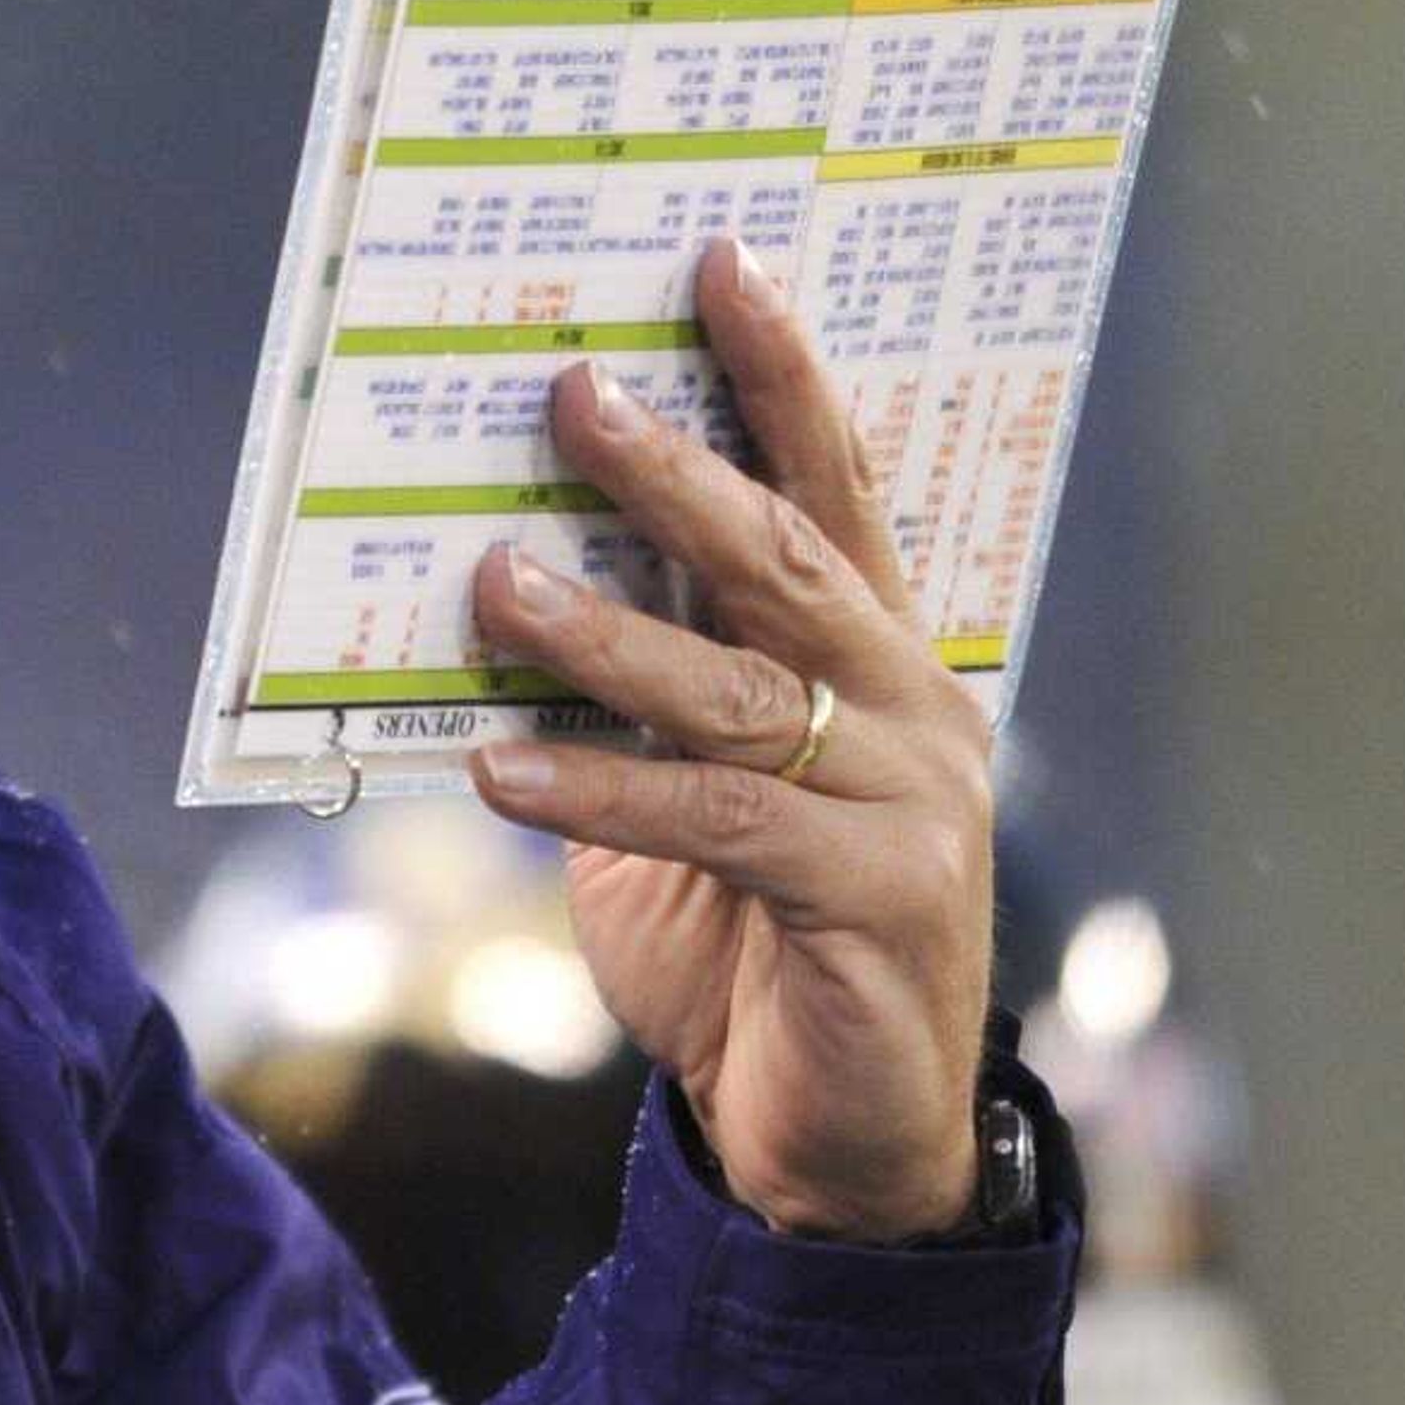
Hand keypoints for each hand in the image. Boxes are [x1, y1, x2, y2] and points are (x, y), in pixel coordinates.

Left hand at [465, 236, 993, 1242]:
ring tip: (493, 580)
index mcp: (877, 658)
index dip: (780, 370)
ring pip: (740, 687)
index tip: (719, 258)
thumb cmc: (747, 947)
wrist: (841, 1145)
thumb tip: (501, 570)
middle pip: (785, 556)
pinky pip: (717, 822)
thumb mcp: (681, 794)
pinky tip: (501, 771)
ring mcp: (908, 801)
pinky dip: (600, 791)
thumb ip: (636, 690)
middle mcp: (910, 706)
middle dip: (675, 467)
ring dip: (604, 632)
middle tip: (572, 389)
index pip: (834, 484)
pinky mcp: (876, 900)